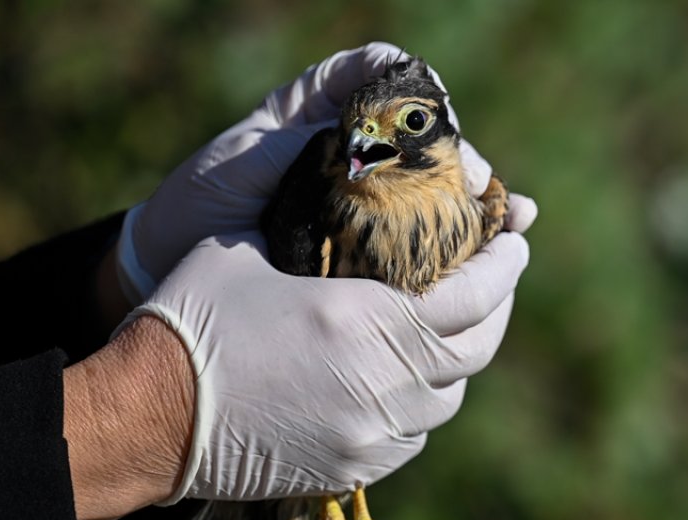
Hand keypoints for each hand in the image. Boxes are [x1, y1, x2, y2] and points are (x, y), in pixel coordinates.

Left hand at [115, 41, 525, 303]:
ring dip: (481, 208)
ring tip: (512, 223)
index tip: (440, 119)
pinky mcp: (376, 255)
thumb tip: (361, 138)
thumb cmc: (200, 208)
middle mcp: (358, 152)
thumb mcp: (242, 164)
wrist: (174, 272)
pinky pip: (427, 247)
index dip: (422, 92)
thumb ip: (297, 144)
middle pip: (431, 141)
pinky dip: (464, 251)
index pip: (387, 79)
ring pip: (440, 195)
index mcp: (324, 112)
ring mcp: (373, 205)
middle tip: (484, 190)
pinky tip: (496, 257)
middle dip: (466, 161)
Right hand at [127, 229, 530, 502]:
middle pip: (476, 351)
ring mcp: (371, 434)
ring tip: (445, 327)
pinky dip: (420, 402)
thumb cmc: (194, 317)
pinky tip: (401, 377)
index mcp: (368, 320)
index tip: (515, 239)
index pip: (474, 295)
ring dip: (454, 360)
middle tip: (492, 279)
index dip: (504, 266)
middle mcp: (385, 383)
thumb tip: (350, 205)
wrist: (145, 415)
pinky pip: (412, 435)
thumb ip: (320, 235)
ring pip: (447, 399)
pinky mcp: (351, 469)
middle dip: (494, 311)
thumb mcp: (256, 248)